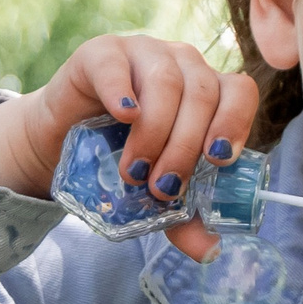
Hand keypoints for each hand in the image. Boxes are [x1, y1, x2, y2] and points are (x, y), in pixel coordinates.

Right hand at [6, 33, 259, 260]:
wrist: (63, 144)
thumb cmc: (122, 159)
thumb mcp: (157, 192)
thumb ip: (186, 218)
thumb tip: (212, 251)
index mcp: (208, 91)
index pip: (239, 91)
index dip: (235, 122)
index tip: (218, 161)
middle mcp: (182, 64)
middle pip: (202, 94)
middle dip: (185, 147)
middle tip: (163, 186)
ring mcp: (143, 52)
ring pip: (166, 81)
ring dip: (155, 131)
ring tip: (136, 171)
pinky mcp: (101, 53)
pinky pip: (117, 65)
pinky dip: (122, 92)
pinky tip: (123, 116)